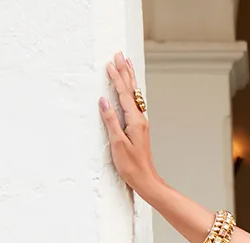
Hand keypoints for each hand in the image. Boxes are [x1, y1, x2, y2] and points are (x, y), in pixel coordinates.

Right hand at [100, 53, 159, 198]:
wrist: (146, 180)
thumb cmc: (132, 166)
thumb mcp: (118, 143)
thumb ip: (110, 121)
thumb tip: (103, 101)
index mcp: (135, 121)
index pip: (123, 94)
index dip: (116, 78)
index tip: (109, 63)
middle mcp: (140, 119)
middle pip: (131, 90)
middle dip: (125, 71)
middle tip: (119, 55)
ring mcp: (140, 123)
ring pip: (134, 95)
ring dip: (129, 79)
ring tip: (126, 65)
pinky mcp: (138, 128)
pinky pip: (134, 103)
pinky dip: (130, 91)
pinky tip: (129, 89)